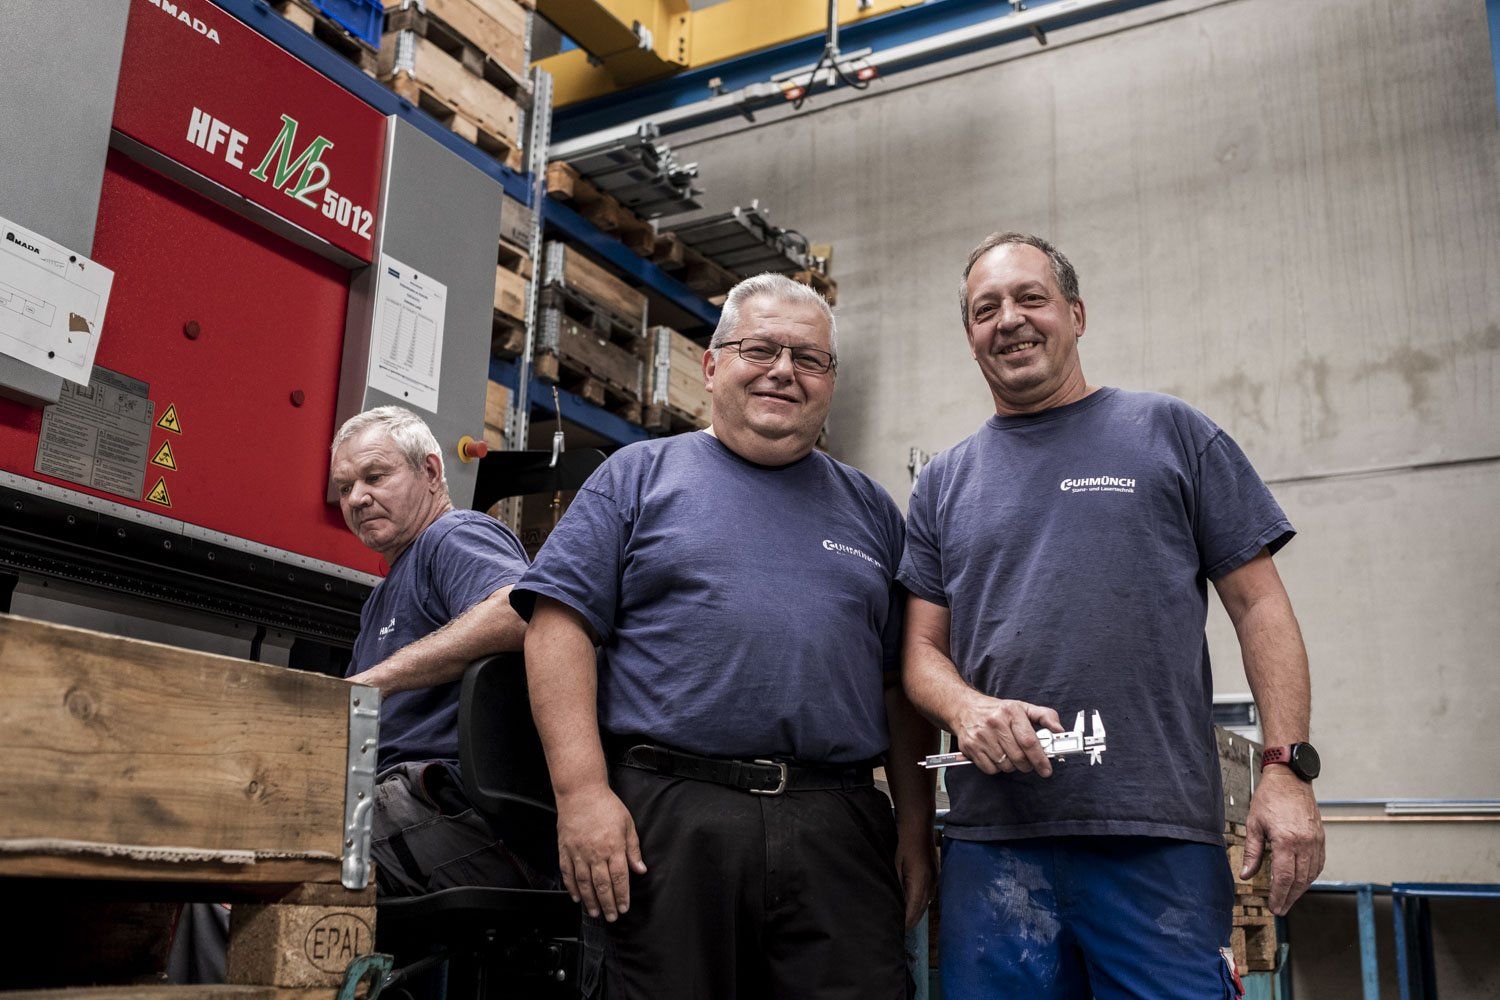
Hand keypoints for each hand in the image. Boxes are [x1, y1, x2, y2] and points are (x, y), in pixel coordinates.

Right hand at [555, 783, 646, 921]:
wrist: (581, 792)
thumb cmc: (606, 805)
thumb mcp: (627, 824)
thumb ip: (633, 849)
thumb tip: (640, 869)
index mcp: (613, 846)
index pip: (620, 878)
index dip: (622, 896)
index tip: (624, 908)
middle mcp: (595, 852)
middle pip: (602, 885)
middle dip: (608, 904)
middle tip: (611, 917)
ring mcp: (578, 852)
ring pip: (584, 883)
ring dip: (590, 901)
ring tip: (595, 912)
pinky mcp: (565, 849)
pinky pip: (568, 873)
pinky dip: (571, 888)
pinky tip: (576, 897)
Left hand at [895, 824, 935, 929]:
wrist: (918, 825)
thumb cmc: (903, 843)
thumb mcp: (894, 865)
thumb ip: (896, 885)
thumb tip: (893, 903)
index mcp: (920, 883)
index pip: (913, 912)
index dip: (904, 923)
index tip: (896, 932)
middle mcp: (931, 884)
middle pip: (921, 911)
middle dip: (910, 922)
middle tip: (898, 931)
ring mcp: (935, 879)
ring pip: (926, 904)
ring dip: (915, 913)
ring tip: (902, 921)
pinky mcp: (935, 874)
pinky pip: (928, 895)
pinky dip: (920, 903)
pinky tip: (911, 904)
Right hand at [951, 692, 1063, 775]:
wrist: (965, 707)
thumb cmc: (997, 711)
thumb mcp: (1022, 708)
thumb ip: (1045, 716)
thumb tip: (1059, 730)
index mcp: (1011, 712)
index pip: (1029, 741)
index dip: (1040, 759)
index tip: (1046, 769)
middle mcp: (995, 722)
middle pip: (1018, 757)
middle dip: (1027, 765)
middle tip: (1028, 762)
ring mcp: (981, 735)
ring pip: (1005, 765)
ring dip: (1011, 766)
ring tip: (1009, 754)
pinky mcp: (971, 746)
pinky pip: (990, 769)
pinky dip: (997, 768)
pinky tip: (996, 756)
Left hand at [1242, 768, 1323, 914]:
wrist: (1290, 778)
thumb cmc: (1269, 798)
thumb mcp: (1254, 824)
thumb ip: (1252, 852)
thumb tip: (1246, 875)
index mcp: (1286, 840)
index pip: (1284, 877)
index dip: (1279, 895)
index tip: (1274, 907)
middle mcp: (1305, 843)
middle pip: (1299, 880)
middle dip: (1289, 898)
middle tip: (1280, 910)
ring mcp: (1316, 841)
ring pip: (1311, 874)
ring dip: (1300, 890)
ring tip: (1288, 899)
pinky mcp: (1321, 838)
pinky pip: (1319, 863)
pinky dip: (1311, 876)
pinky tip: (1302, 882)